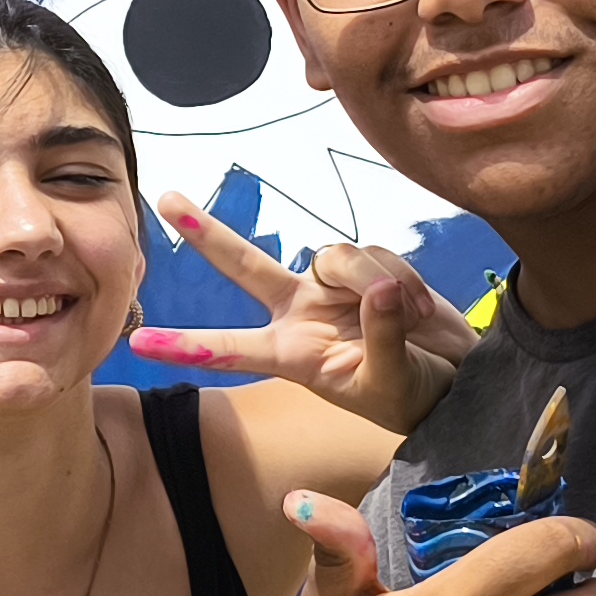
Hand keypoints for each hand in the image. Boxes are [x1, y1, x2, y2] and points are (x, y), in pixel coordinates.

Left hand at [130, 192, 473, 433]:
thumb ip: (382, 340)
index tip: (137, 341)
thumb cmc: (415, 397)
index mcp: (292, 355)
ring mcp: (331, 287)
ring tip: (410, 321)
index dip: (185, 345)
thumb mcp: (392, 385)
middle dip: (206, 231)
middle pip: (244, 264)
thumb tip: (380, 288)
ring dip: (373, 284)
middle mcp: (300, 313)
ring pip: (334, 256)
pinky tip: (419, 309)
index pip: (229, 350)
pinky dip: (404, 279)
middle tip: (165, 198)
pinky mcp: (368, 268)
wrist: (458, 379)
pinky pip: (377, 254)